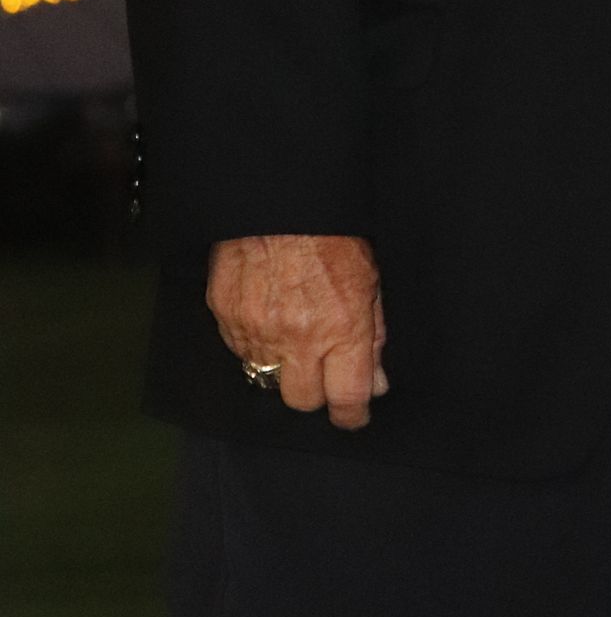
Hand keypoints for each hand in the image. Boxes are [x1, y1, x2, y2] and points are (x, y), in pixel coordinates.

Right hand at [208, 234, 387, 428]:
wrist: (278, 201)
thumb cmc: (331, 233)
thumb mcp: (371, 279)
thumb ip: (373, 336)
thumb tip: (376, 381)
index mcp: (341, 328)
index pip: (347, 397)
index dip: (352, 415)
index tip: (353, 415)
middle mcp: (297, 337)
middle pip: (301, 400)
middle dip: (314, 391)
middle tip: (321, 369)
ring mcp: (257, 330)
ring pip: (266, 378)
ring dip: (281, 364)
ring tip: (292, 328)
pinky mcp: (227, 317)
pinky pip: (240, 351)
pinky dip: (255, 343)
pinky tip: (267, 314)